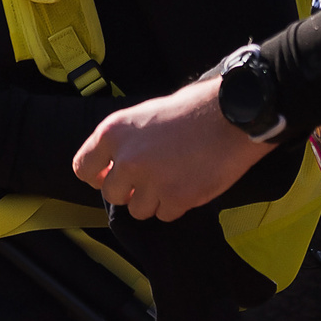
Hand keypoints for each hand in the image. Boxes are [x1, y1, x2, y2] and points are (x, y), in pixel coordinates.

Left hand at [72, 76, 274, 222]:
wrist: (237, 114)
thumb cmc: (198, 106)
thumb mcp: (151, 112)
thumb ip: (129, 139)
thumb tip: (117, 164)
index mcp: (115, 131)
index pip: (83, 168)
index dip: (98, 175)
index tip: (111, 176)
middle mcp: (127, 159)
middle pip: (112, 194)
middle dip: (130, 190)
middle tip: (152, 178)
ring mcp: (151, 181)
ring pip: (139, 209)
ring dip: (155, 199)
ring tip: (177, 177)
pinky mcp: (176, 198)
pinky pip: (166, 214)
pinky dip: (178, 203)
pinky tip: (192, 181)